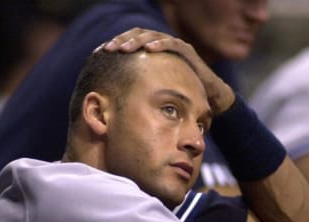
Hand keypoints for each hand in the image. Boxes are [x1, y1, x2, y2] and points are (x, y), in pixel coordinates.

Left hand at [97, 27, 234, 113]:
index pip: (129, 42)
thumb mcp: (155, 91)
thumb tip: (113, 99)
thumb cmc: (180, 96)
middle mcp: (161, 45)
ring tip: (124, 48)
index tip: (99, 52)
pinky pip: (172, 43)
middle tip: (108, 49)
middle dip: (121, 41)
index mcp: (151, 53)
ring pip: (151, 36)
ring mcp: (174, 46)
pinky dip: (160, 44)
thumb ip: (138, 89)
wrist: (209, 96)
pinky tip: (148, 49)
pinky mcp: (187, 51)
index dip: (114, 44)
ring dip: (136, 41)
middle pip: (137, 35)